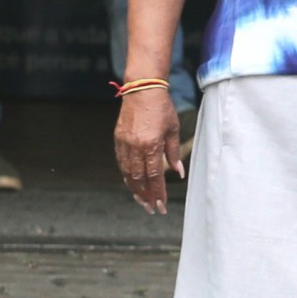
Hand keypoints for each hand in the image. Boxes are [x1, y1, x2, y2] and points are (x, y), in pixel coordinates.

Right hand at [114, 89, 181, 214]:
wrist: (142, 89)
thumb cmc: (162, 108)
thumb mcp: (173, 130)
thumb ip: (174, 153)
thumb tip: (178, 173)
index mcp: (151, 145)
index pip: (154, 176)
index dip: (158, 193)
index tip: (161, 206)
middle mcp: (136, 147)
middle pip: (139, 179)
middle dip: (146, 196)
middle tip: (152, 208)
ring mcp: (124, 143)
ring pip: (127, 173)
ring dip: (135, 189)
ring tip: (142, 200)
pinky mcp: (118, 139)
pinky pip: (121, 163)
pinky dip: (126, 175)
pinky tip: (132, 182)